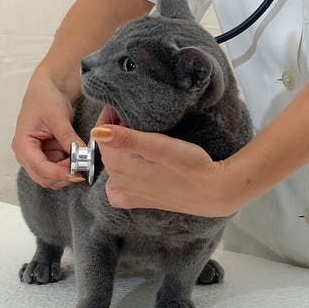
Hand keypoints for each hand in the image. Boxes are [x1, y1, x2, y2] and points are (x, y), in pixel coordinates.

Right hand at [12, 68, 85, 188]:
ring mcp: (37, 155)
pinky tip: (78, 155)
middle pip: (44, 177)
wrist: (49, 87)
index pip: (38, 168)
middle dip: (63, 174)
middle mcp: (27, 154)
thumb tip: (81, 154)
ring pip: (52, 176)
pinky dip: (69, 165)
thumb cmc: (45, 97)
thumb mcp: (58, 117)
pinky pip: (58, 168)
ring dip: (67, 171)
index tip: (76, 172)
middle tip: (82, 165)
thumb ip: (67, 138)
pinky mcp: (48, 154)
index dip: (57, 173)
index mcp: (22, 144)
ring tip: (81, 158)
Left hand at [91, 117, 236, 217]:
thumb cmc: (188, 164)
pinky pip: (118, 188)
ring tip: (138, 136)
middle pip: (107, 149)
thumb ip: (127, 140)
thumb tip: (96, 132)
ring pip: (112, 164)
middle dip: (114, 131)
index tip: (121, 106)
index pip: (101, 135)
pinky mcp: (140, 201)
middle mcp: (118, 182)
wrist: (212, 191)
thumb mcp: (159, 146)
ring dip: (119, 148)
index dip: (109, 118)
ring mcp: (128, 194)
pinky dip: (119, 176)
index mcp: (119, 166)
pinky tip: (134, 166)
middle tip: (133, 117)